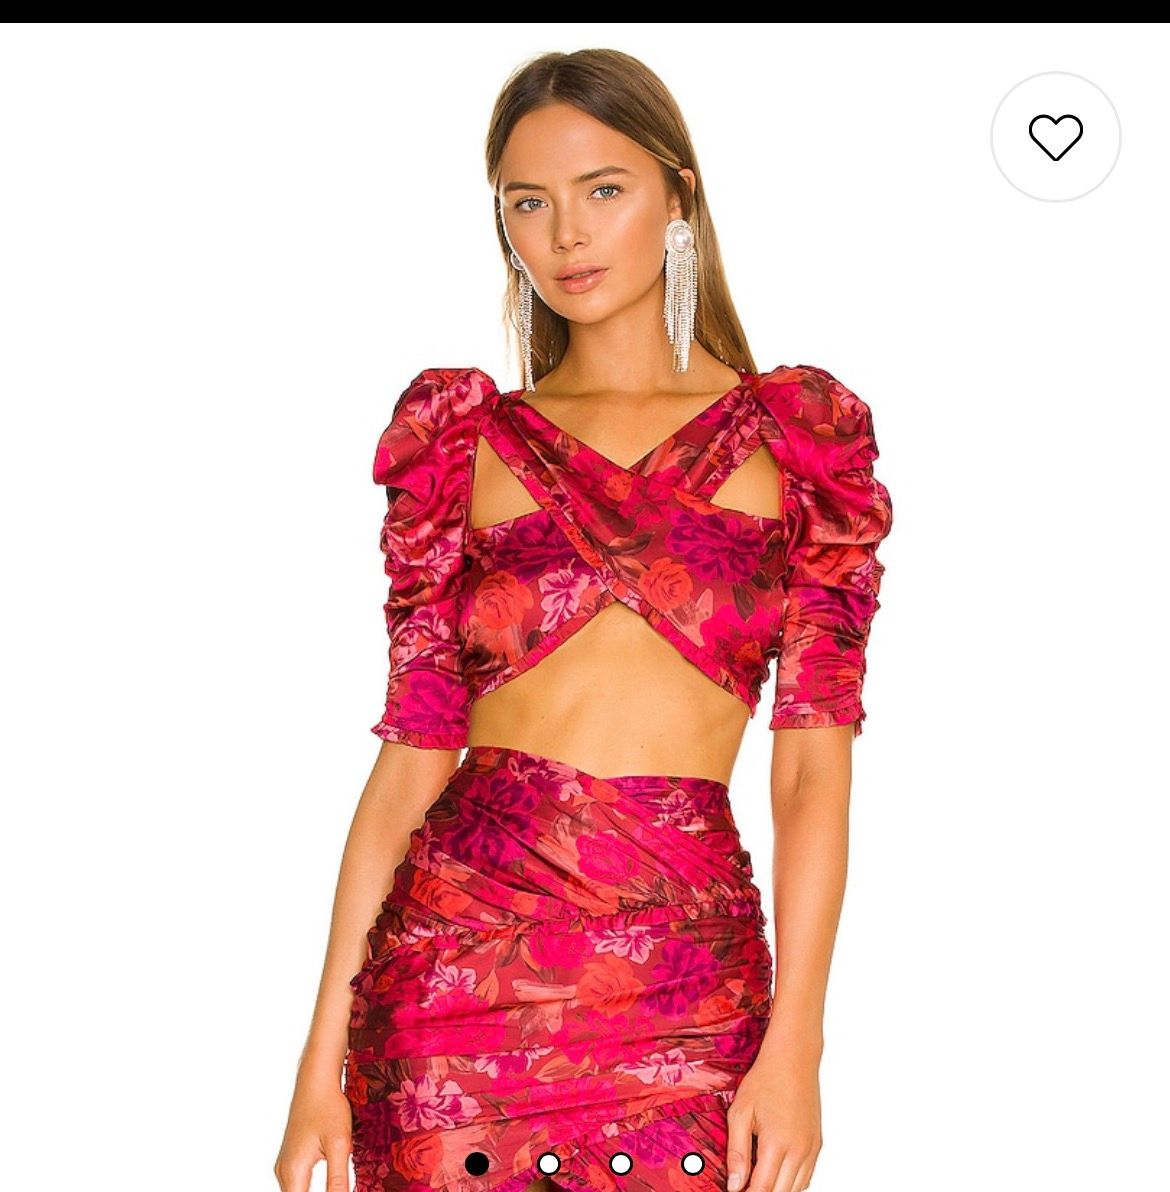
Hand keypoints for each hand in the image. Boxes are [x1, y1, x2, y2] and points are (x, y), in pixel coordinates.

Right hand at [273, 1076, 352, 1191]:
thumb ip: (338, 1180)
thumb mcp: (339, 1145)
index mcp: (293, 1172)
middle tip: (339, 1189)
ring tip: (337, 1187)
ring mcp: (285, 1166)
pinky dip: (310, 1191)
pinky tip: (330, 1189)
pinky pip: (298, 1185)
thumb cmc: (328, 1107)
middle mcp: (283, 1172)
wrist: (316, 1081)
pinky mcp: (291, 1160)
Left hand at [726, 1053, 821, 1191]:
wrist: (793, 1058)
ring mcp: (811, 1149)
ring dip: (776, 1190)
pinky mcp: (817, 1145)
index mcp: (777, 1143)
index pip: (761, 1189)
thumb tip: (734, 1185)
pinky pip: (806, 1178)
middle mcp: (799, 1151)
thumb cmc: (765, 1080)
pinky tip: (776, 1175)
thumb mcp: (740, 1112)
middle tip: (742, 1186)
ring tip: (756, 1180)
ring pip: (796, 1189)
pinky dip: (791, 1184)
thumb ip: (737, 1151)